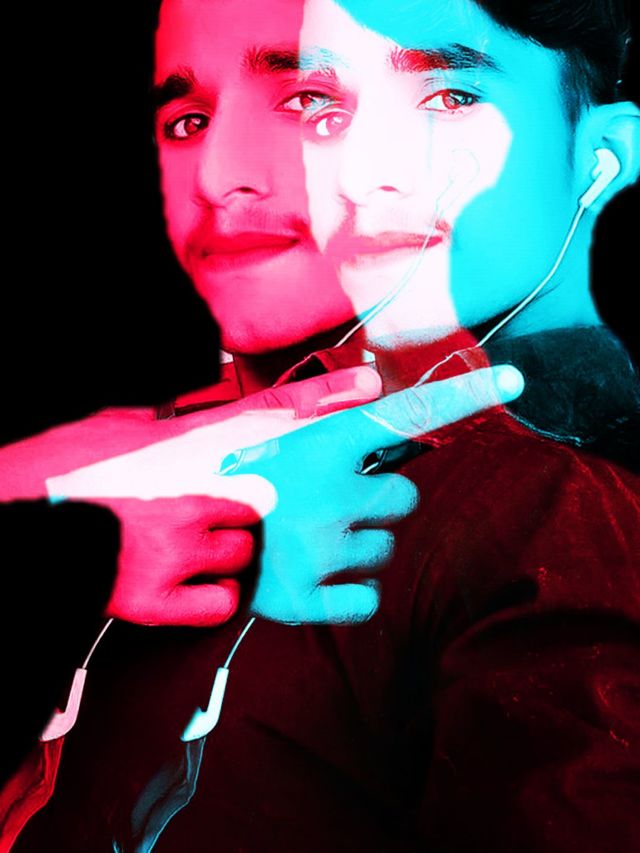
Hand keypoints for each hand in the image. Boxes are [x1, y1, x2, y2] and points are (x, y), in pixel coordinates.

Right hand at [46, 367, 382, 626]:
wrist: (11, 525)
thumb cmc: (56, 474)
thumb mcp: (111, 429)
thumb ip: (165, 421)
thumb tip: (188, 411)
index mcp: (179, 447)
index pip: (271, 413)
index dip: (326, 398)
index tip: (371, 389)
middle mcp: (189, 493)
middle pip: (274, 505)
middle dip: (276, 513)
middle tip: (251, 514)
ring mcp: (174, 548)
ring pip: (248, 556)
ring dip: (234, 555)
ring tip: (191, 547)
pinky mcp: (153, 597)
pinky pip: (219, 601)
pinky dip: (211, 595)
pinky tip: (187, 583)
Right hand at [229, 365, 523, 624]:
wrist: (161, 540)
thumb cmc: (213, 477)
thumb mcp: (251, 427)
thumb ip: (316, 402)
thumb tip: (374, 382)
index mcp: (320, 447)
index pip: (405, 414)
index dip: (463, 396)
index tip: (515, 379)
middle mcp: (332, 496)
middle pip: (404, 500)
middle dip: (374, 501)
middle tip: (324, 503)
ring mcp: (323, 551)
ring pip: (383, 549)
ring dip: (355, 545)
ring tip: (303, 538)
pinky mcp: (310, 601)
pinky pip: (366, 599)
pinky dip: (347, 593)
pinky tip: (311, 577)